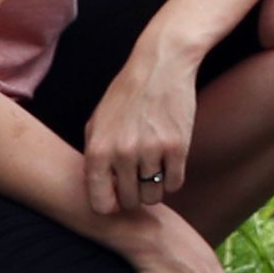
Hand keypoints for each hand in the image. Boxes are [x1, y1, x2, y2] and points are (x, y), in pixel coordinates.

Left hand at [79, 33, 207, 225]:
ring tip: (153, 172)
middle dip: (133, 196)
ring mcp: (152, 151)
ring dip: (154, 190)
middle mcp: (123, 154)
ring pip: (154, 196)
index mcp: (98, 150)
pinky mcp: (178, 147)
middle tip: (137, 181)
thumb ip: (95, 158)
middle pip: (130, 201)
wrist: (160, 67)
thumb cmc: (125, 95)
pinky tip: (168, 164)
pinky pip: (175, 183)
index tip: (116, 197)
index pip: (101, 203)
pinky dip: (172, 179)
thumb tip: (101, 191)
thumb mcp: (97, 123)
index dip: (109, 206)